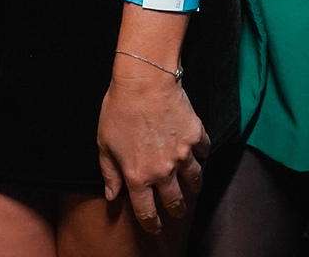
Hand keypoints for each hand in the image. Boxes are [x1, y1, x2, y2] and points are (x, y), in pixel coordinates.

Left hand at [97, 57, 208, 234]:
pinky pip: (204, 152)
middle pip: (175, 201)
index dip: (152, 224)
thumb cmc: (119, 110)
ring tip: (193, 188)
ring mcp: (182, 154)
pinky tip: (198, 154)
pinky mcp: (196, 136)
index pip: (147, 211)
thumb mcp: (104, 144)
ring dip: (193, 187)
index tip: (156, 229)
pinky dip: (202, 155)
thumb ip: (110, 173)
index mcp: (138, 176)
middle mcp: (163, 171)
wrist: (144, 81)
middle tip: (176, 211)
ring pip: (194, 180)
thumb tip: (112, 196)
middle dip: (176, 210)